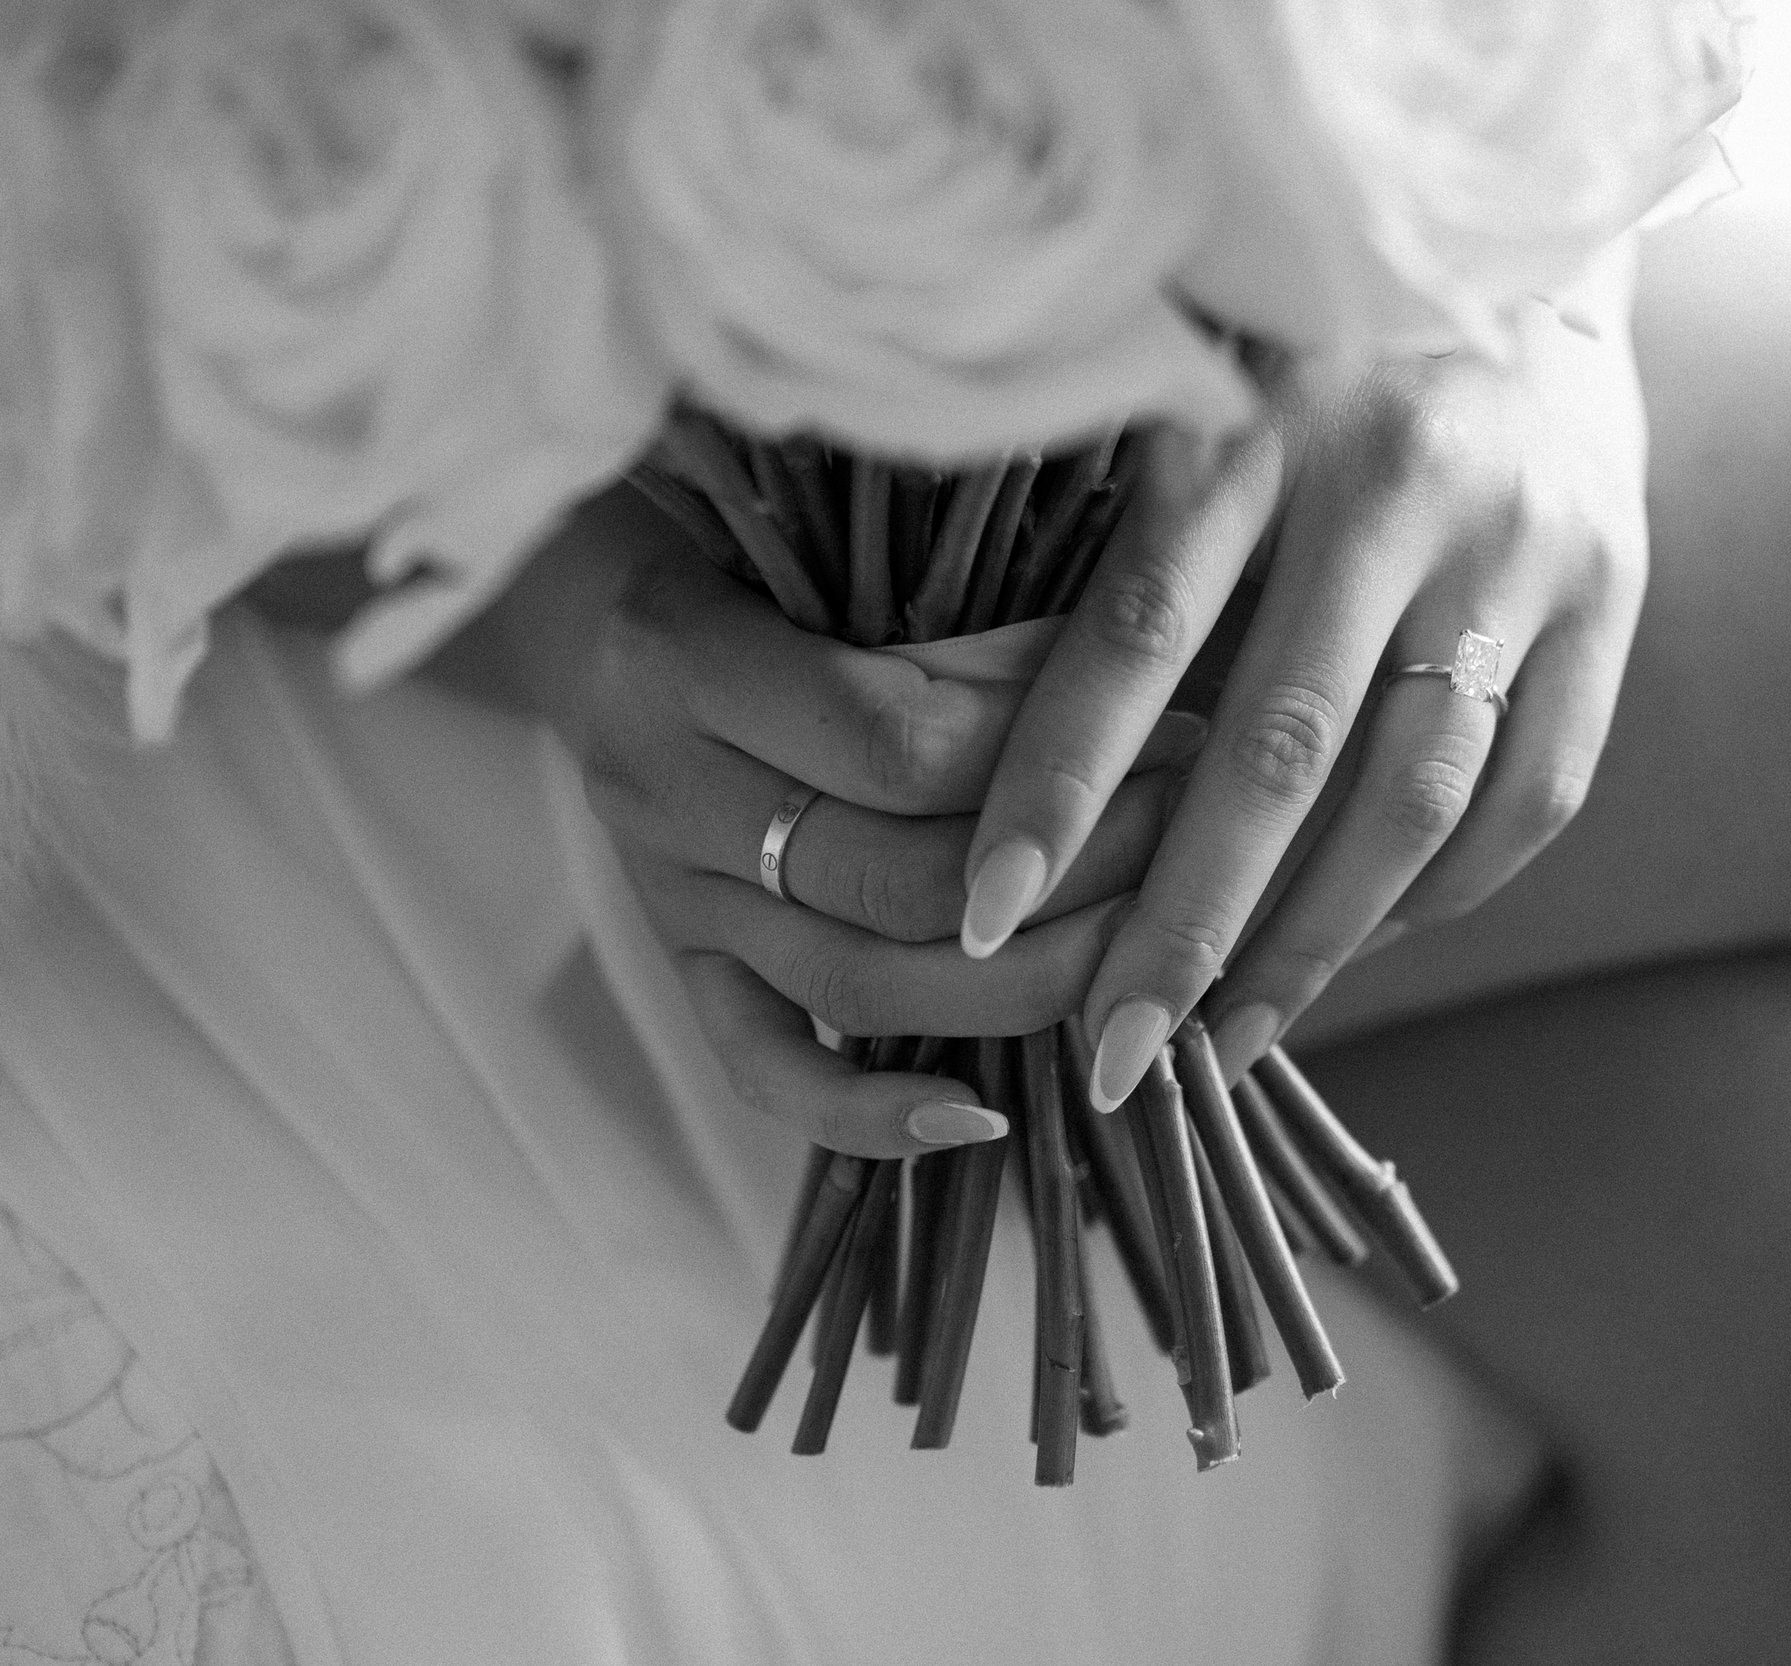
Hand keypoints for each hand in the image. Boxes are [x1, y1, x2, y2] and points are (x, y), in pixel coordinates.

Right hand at [465, 483, 1199, 1156]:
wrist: (598, 612)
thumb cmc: (757, 554)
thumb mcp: (840, 547)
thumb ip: (961, 619)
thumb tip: (1142, 700)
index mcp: (687, 657)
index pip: (900, 746)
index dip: (1054, 757)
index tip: (1181, 732)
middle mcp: (661, 790)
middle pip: (891, 880)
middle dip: (1071, 872)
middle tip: (1192, 835)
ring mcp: (669, 896)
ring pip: (854, 982)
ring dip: (1019, 981)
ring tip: (1140, 947)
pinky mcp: (680, 967)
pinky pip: (763, 1070)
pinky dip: (867, 1114)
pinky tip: (979, 1118)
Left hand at [956, 262, 1651, 1106]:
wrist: (1525, 260)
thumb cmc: (1295, 366)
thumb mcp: (1190, 410)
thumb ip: (1112, 562)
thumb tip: (999, 783)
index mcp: (1251, 428)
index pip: (1132, 638)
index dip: (1052, 789)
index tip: (976, 919)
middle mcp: (1394, 484)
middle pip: (1278, 751)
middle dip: (1185, 927)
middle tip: (1106, 1057)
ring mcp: (1520, 546)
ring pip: (1413, 798)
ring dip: (1313, 945)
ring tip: (1223, 1046)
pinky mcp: (1614, 597)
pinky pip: (1529, 796)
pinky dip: (1434, 898)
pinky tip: (1348, 956)